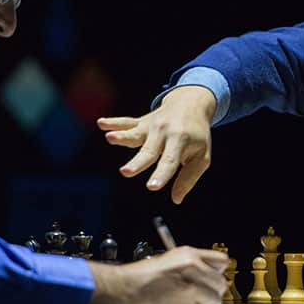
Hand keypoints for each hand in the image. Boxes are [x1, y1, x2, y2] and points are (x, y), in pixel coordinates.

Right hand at [84, 246, 228, 303]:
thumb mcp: (168, 264)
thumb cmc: (139, 280)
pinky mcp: (188, 292)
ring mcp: (191, 277)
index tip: (212, 282)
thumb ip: (189, 269)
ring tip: (191, 303)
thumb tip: (206, 279)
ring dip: (207, 303)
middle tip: (199, 297)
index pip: (221, 260)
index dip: (217, 274)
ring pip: (217, 295)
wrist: (124, 289)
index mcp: (187, 253)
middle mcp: (192, 262)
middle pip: (221, 280)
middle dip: (212, 292)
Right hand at [98, 86, 216, 203]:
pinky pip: (126, 122)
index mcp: (181, 141)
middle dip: (137, 162)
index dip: (161, 175)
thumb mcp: (201, 156)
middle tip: (126, 172)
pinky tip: (101, 123)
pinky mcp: (141, 122)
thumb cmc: (197, 135)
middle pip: (149, 151)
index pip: (169, 161)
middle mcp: (165, 132)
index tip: (152, 187)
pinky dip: (114, 123)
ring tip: (109, 138)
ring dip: (122, 136)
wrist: (192, 104)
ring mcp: (151, 126)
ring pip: (135, 134)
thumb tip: (176, 200)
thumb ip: (188, 178)